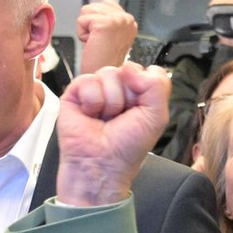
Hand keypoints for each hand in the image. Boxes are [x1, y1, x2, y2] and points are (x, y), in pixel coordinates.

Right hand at [54, 63, 169, 205]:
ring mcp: (96, 90)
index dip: (145, 87)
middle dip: (127, 96)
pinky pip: (87, 80)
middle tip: (119, 117)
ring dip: (109, 101)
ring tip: (104, 119)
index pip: (146, 70)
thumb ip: (158, 85)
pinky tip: (90, 115)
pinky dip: (92, 101)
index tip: (139, 109)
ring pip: (107, 73)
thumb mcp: (156, 116)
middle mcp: (117, 89)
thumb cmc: (126, 148)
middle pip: (126, 68)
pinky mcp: (75, 93)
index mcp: (138, 93)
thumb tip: (132, 67)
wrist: (100, 165)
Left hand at [76, 0, 137, 73]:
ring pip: (87, 10)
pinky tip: (92, 44)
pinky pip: (81, 20)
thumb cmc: (103, 63)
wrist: (103, 79)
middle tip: (98, 43)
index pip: (105, 4)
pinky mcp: (106, 24)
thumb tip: (94, 9)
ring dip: (86, 28)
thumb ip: (106, 20)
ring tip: (95, 43)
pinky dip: (82, 34)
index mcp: (129, 21)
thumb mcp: (109, 36)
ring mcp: (118, 20)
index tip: (102, 39)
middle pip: (94, 5)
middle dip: (90, 24)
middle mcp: (126, 19)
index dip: (96, 21)